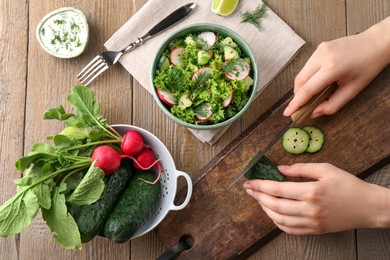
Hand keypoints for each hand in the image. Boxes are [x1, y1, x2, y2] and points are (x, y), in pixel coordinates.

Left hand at [243, 163, 389, 234]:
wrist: (367, 207)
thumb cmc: (348, 185)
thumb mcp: (326, 169)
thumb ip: (301, 168)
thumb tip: (280, 169)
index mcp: (311, 192)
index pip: (277, 189)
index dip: (260, 185)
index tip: (249, 182)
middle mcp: (309, 209)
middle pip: (275, 205)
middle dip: (258, 197)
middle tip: (248, 190)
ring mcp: (312, 222)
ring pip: (279, 220)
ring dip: (265, 210)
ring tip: (259, 200)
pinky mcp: (315, 230)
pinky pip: (290, 230)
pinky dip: (277, 222)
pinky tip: (273, 213)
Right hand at [284, 18, 389, 117]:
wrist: (376, 43)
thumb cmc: (368, 66)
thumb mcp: (353, 90)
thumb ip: (333, 105)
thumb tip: (315, 113)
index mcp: (333, 68)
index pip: (307, 89)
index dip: (296, 103)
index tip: (288, 112)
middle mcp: (323, 56)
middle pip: (300, 81)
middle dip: (297, 96)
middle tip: (298, 107)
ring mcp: (320, 50)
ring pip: (301, 73)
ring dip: (301, 87)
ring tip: (308, 97)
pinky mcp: (319, 48)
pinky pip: (307, 66)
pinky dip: (307, 78)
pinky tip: (314, 84)